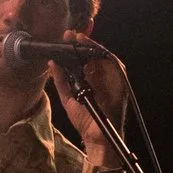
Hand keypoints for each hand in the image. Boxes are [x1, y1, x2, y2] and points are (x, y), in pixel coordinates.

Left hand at [48, 37, 125, 164]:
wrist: (97, 138)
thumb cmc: (85, 120)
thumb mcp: (68, 98)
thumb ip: (61, 81)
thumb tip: (52, 63)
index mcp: (91, 79)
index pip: (84, 58)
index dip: (75, 47)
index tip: (65, 38)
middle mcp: (102, 77)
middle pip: (93, 55)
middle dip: (82, 43)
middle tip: (70, 34)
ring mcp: (112, 79)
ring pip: (104, 56)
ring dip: (93, 46)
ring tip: (80, 39)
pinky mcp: (120, 83)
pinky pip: (114, 65)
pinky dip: (104, 56)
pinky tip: (93, 51)